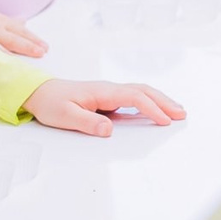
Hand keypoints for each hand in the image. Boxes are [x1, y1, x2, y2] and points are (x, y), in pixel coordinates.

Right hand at [0, 0, 46, 57]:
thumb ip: (9, 22)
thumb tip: (24, 21)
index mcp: (0, 22)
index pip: (21, 31)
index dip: (33, 39)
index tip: (46, 48)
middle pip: (12, 38)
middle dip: (26, 46)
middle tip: (41, 53)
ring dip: (8, 55)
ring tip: (20, 64)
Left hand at [24, 80, 186, 137]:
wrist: (39, 92)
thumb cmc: (50, 102)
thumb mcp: (64, 116)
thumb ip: (87, 122)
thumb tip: (109, 129)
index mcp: (103, 92)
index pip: (135, 98)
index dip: (152, 109)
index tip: (164, 121)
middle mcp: (110, 89)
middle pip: (144, 91)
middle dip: (165, 102)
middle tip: (182, 114)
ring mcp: (110, 93)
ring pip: (141, 92)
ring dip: (160, 101)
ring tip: (176, 111)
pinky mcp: (108, 99)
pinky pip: (134, 98)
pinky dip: (150, 103)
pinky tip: (155, 111)